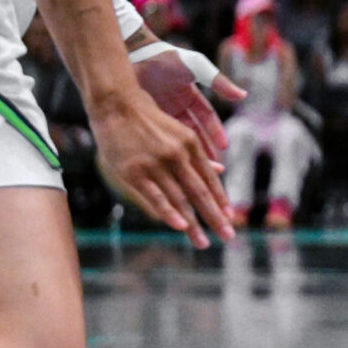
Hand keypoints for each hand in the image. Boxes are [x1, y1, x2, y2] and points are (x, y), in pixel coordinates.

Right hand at [92, 87, 230, 249]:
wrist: (117, 104)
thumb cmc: (148, 120)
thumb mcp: (179, 132)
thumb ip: (197, 154)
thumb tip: (220, 169)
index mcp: (191, 145)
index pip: (210, 179)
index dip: (221, 200)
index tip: (230, 217)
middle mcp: (178, 156)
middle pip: (200, 193)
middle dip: (215, 217)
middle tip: (229, 235)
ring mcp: (156, 164)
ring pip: (180, 199)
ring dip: (194, 224)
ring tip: (204, 242)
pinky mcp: (134, 172)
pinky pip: (156, 196)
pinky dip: (170, 213)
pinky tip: (181, 226)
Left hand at [131, 41, 240, 159]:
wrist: (135, 53)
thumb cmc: (168, 58)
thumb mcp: (198, 68)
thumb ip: (220, 83)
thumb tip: (243, 95)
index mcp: (189, 94)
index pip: (206, 118)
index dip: (215, 132)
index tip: (224, 147)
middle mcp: (176, 106)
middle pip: (193, 132)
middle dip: (203, 148)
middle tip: (212, 166)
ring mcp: (159, 111)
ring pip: (175, 138)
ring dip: (185, 153)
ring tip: (193, 170)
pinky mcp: (144, 116)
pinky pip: (157, 137)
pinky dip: (165, 149)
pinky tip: (170, 161)